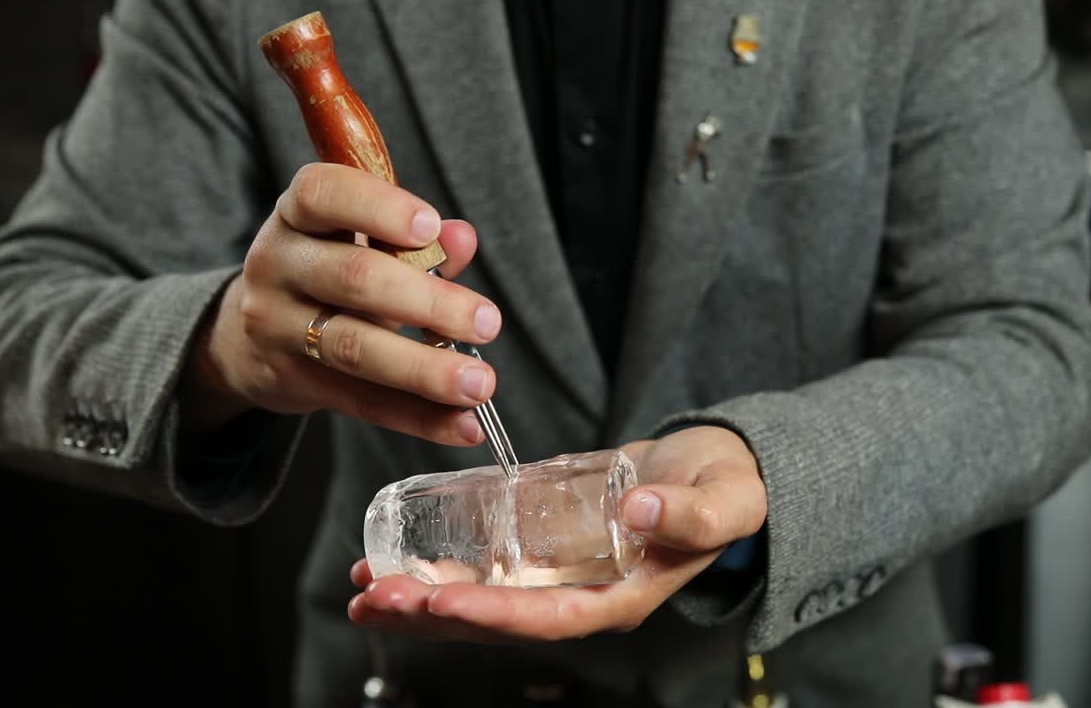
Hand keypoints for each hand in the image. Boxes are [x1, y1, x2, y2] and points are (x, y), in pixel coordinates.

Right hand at [180, 163, 500, 441]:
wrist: (249, 335)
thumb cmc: (329, 270)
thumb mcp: (361, 241)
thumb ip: (415, 240)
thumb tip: (461, 238)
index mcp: (298, 216)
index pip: (321, 194)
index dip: (377, 207)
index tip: (430, 226)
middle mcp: (278, 264)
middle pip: (353, 277)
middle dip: (427, 302)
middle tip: (486, 322)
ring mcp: (278, 326)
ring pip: (354, 347)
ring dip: (425, 369)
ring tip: (480, 382)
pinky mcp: (293, 382)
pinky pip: (362, 402)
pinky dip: (420, 417)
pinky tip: (464, 425)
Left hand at [347, 425, 767, 642]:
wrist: (716, 470)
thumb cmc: (726, 488)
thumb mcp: (724, 498)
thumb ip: (690, 512)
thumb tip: (638, 510)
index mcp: (621, 598)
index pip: (547, 620)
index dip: (489, 617)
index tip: (436, 603)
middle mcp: (582, 596)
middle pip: (499, 620)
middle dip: (432, 614)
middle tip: (372, 597)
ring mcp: (560, 574)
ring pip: (483, 599)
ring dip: (423, 598)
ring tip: (364, 586)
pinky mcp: (545, 546)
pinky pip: (487, 567)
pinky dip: (443, 567)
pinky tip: (400, 559)